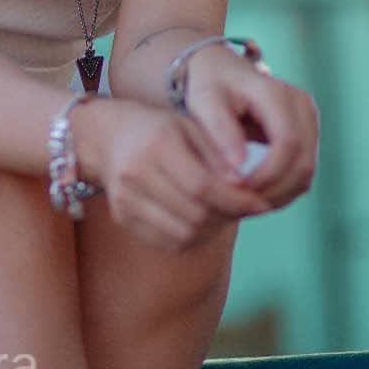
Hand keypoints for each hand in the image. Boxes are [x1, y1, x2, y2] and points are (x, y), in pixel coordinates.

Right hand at [79, 97, 273, 250]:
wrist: (107, 137)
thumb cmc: (157, 128)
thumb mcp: (189, 126)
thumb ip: (217, 154)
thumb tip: (247, 186)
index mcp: (157, 144)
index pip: (203, 186)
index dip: (236, 200)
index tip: (262, 203)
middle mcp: (137, 173)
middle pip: (194, 213)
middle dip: (228, 216)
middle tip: (247, 209)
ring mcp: (126, 200)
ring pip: (183, 234)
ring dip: (213, 230)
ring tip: (226, 214)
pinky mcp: (122, 219)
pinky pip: (167, 242)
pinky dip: (192, 237)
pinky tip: (203, 221)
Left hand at [182, 44, 319, 211]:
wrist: (218, 69)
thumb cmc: (207, 84)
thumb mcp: (204, 102)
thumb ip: (221, 133)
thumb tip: (239, 172)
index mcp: (276, 93)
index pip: (288, 143)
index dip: (268, 174)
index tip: (238, 190)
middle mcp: (301, 104)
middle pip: (303, 162)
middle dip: (273, 190)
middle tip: (239, 204)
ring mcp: (308, 118)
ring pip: (306, 171)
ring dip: (279, 194)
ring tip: (244, 201)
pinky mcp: (307, 132)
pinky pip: (303, 171)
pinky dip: (283, 189)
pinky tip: (255, 194)